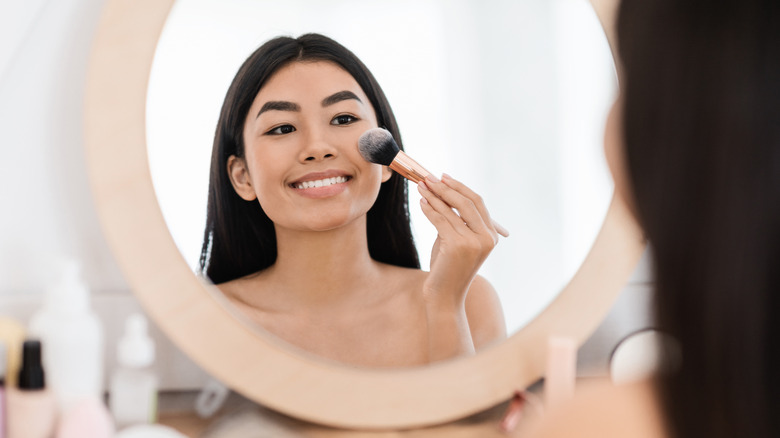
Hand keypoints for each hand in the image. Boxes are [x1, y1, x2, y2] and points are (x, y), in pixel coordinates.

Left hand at [418, 174, 498, 307]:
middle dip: (446, 187)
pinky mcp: (457, 246)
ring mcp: (473, 242)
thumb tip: (441, 192)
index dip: (460, 187)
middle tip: (430, 178)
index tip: (444, 177)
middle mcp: (487, 238)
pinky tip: (421, 202)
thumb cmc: (448, 268)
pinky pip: (440, 220)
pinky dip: (429, 209)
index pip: (477, 202)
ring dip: (434, 196)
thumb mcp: (456, 240)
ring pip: (451, 210)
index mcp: (492, 235)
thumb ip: (455, 219)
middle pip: (467, 202)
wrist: (445, 296)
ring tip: (421, 187)